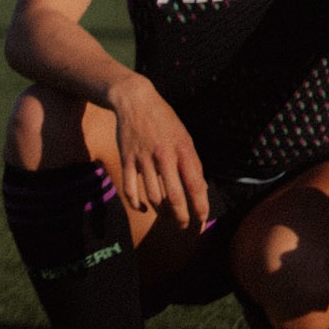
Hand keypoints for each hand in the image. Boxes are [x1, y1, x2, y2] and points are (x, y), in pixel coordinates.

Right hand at [105, 76, 209, 229]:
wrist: (135, 102)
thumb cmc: (165, 121)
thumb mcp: (185, 137)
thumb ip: (192, 163)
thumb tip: (200, 189)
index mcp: (183, 150)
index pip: (195, 185)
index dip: (200, 206)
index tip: (202, 220)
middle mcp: (164, 156)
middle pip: (173, 196)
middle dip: (181, 216)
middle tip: (184, 226)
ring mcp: (143, 159)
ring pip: (152, 196)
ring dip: (161, 212)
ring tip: (168, 217)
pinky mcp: (126, 160)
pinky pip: (130, 189)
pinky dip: (136, 204)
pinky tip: (144, 208)